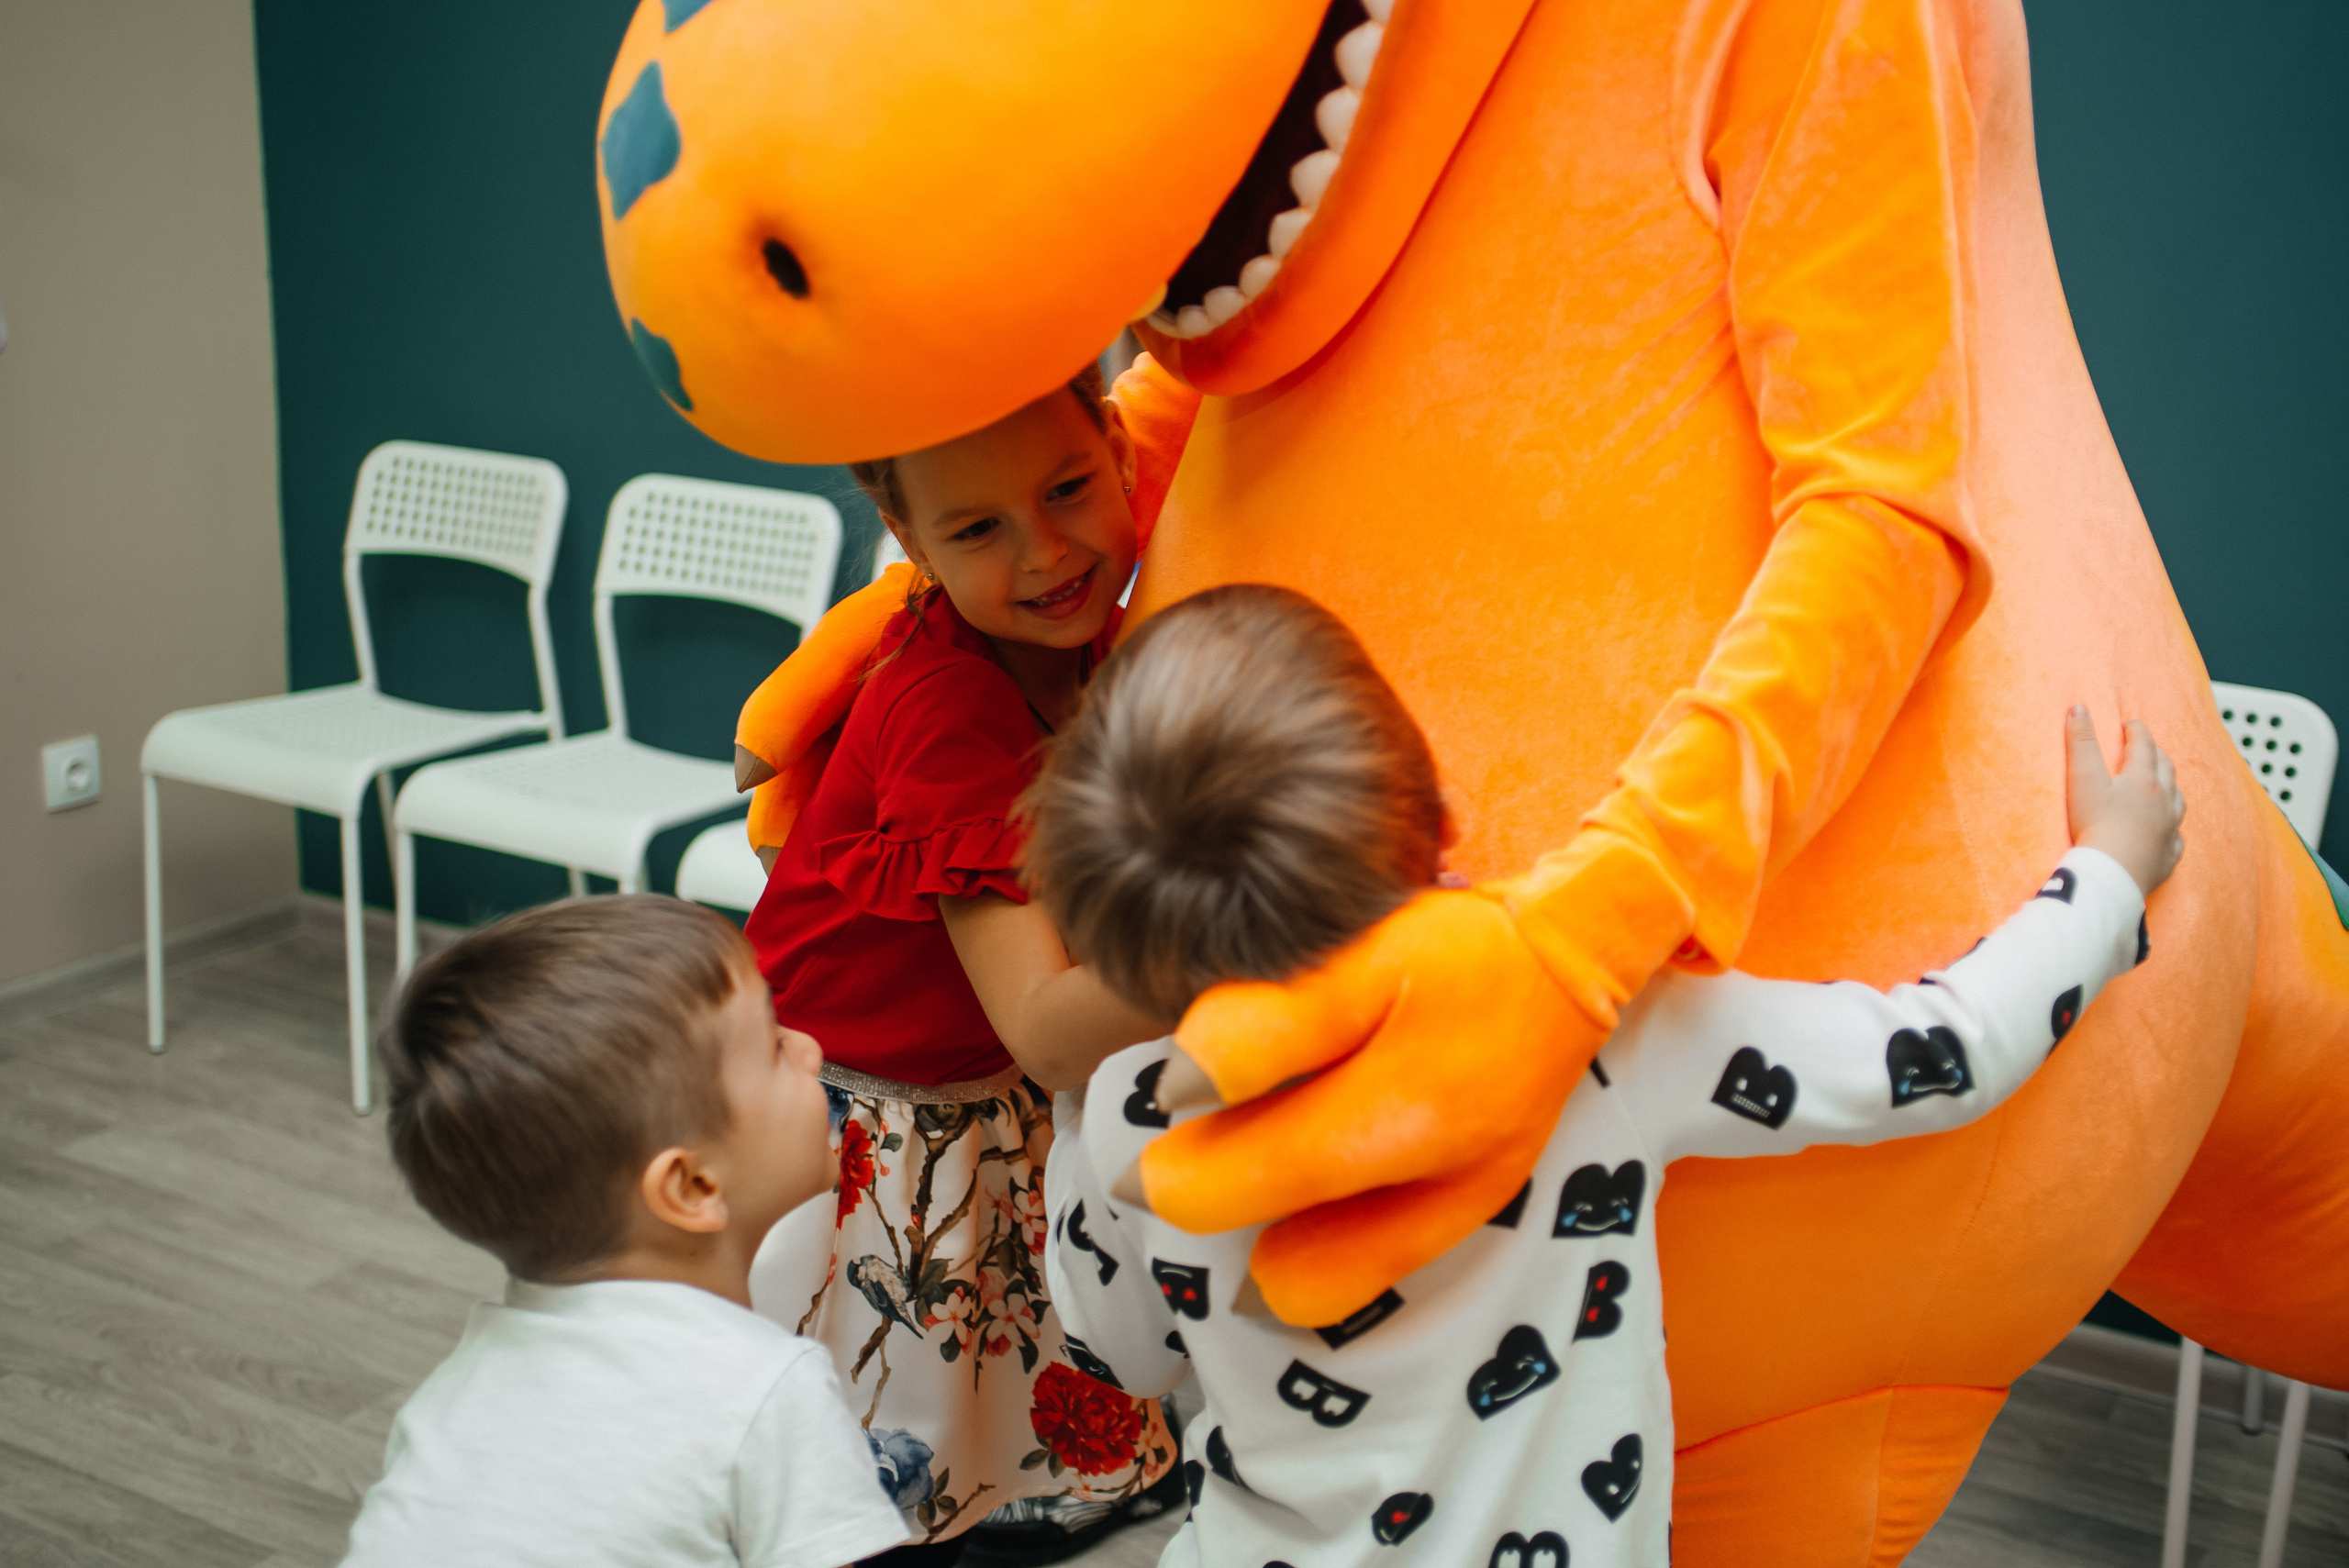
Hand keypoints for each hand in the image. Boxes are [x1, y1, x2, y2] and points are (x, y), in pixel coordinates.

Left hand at [1137, 891, 1598, 1326]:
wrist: (1574, 959)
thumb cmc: (1456, 948)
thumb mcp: (1360, 955)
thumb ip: (1268, 1026)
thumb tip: (1180, 1089)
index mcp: (1398, 1116)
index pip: (1242, 1186)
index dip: (1177, 1169)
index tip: (1165, 1125)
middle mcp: (1437, 1189)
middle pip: (1280, 1266)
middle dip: (1221, 1208)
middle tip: (1204, 1142)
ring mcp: (1463, 1212)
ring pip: (1324, 1287)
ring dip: (1269, 1244)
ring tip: (1259, 1159)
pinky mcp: (1476, 1213)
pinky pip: (1369, 1271)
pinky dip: (1320, 1247)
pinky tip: (1311, 1184)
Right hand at [2067, 706, 2185, 895]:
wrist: (2113, 873)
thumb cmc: (2096, 826)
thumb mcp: (2082, 778)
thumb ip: (2080, 741)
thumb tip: (2078, 707)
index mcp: (2143, 779)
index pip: (2143, 745)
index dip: (2135, 730)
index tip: (2127, 724)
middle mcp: (2163, 801)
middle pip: (2166, 769)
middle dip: (2156, 754)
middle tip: (2144, 748)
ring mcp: (2169, 829)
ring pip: (2178, 801)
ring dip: (2171, 787)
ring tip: (2163, 784)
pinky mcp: (2167, 855)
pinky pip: (2176, 838)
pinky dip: (2172, 829)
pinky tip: (2167, 831)